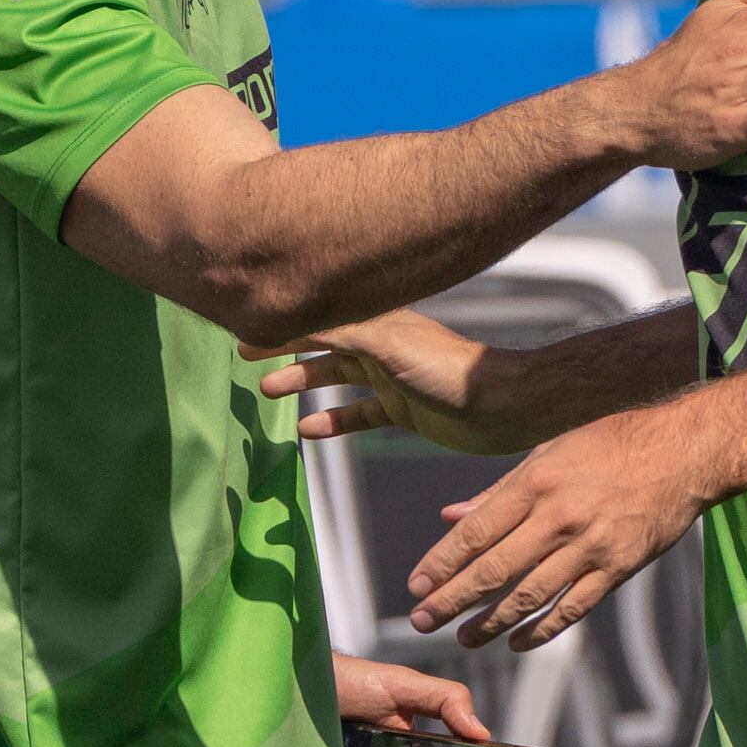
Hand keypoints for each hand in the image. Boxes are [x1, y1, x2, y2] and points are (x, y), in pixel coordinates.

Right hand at [253, 310, 519, 454]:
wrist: (502, 407)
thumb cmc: (449, 370)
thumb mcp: (389, 343)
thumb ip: (343, 330)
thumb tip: (296, 314)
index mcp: (376, 321)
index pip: (320, 314)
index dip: (284, 318)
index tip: (245, 323)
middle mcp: (381, 344)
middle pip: (322, 341)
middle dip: (284, 346)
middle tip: (244, 355)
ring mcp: (391, 377)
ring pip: (336, 376)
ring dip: (303, 382)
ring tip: (267, 392)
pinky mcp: (403, 409)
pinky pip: (359, 414)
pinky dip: (334, 421)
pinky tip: (308, 432)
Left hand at [408, 410, 715, 651]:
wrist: (681, 453)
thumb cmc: (608, 446)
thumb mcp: (547, 453)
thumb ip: (497, 491)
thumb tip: (450, 515)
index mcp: (536, 483)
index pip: (476, 531)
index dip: (442, 562)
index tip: (417, 584)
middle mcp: (559, 517)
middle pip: (494, 568)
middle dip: (453, 599)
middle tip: (423, 620)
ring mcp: (590, 546)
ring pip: (529, 595)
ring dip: (491, 622)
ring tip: (464, 637)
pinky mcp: (617, 569)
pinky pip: (573, 608)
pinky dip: (542, 630)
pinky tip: (517, 643)